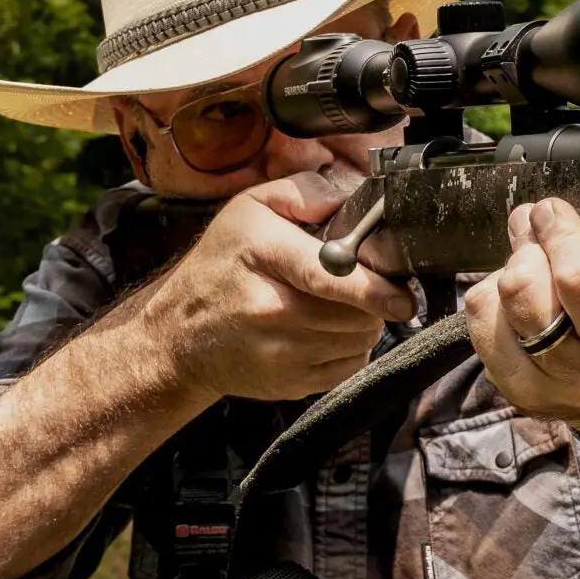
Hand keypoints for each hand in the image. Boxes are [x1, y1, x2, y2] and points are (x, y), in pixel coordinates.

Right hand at [138, 165, 417, 401]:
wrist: (177, 337)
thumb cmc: (218, 266)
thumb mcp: (250, 209)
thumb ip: (307, 194)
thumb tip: (358, 199)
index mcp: (265, 257)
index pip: (330, 277)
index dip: (375, 288)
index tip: (402, 296)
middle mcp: (272, 311)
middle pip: (358, 312)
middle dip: (372, 297)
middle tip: (357, 284)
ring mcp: (283, 354)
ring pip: (361, 339)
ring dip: (364, 321)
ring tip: (337, 304)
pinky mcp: (293, 384)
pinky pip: (351, 365)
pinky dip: (352, 347)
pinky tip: (326, 330)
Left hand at [464, 199, 579, 432]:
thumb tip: (565, 209)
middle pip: (578, 280)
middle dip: (557, 230)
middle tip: (550, 213)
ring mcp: (575, 381)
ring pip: (523, 292)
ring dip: (521, 253)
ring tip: (528, 238)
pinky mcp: (526, 388)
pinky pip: (487, 316)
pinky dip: (492, 288)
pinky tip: (511, 287)